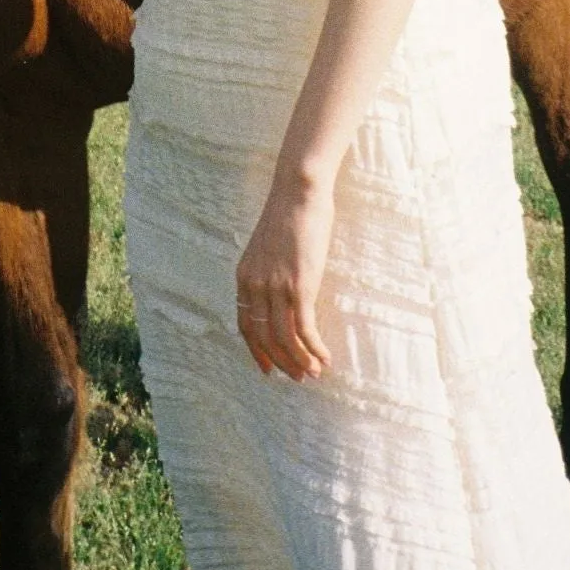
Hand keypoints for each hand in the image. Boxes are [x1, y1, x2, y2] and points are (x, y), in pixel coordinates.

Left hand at [236, 174, 335, 381]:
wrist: (298, 192)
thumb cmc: (289, 215)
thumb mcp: (269, 249)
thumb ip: (269, 273)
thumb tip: (282, 296)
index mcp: (245, 277)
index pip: (245, 325)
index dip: (257, 351)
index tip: (269, 368)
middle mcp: (256, 286)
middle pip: (264, 337)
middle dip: (282, 362)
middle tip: (298, 377)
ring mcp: (277, 287)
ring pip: (284, 338)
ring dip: (300, 361)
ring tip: (315, 372)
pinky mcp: (300, 286)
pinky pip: (304, 329)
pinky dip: (314, 349)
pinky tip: (325, 358)